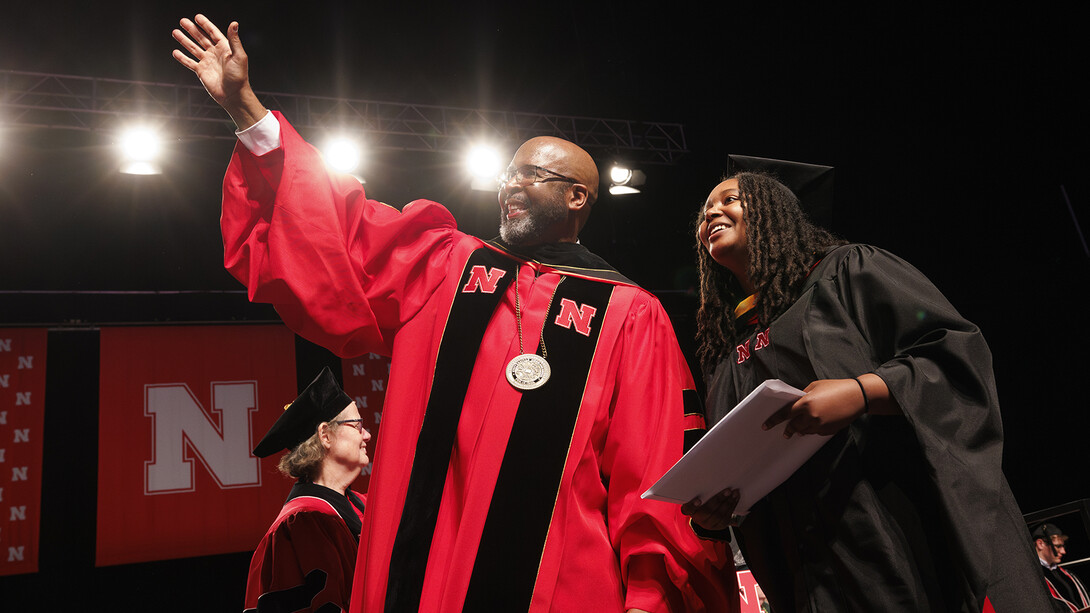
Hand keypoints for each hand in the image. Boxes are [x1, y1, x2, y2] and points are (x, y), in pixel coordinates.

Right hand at [172, 14, 263, 128]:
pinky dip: (182, 58)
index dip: (205, 24)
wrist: (233, 95)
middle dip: (192, 29)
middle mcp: (215, 53)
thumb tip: (234, 23)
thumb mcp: (238, 56)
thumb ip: (234, 40)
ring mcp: (207, 62)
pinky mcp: (201, 71)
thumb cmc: (239, 76)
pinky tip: (175, 52)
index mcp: (225, 48)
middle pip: (201, 38)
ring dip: (184, 40)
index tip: (197, 17)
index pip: (213, 32)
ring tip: (175, 32)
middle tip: (182, 21)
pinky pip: (189, 63)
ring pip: (193, 48)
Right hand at [681, 487, 739, 530]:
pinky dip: (732, 506)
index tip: (698, 500)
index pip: (688, 509)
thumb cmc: (701, 501)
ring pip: (719, 514)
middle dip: (719, 499)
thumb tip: (703, 475)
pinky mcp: (719, 526)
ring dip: (728, 502)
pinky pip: (726, 517)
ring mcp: (709, 524)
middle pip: (708, 511)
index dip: (693, 505)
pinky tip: (735, 498)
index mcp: (690, 511)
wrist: (706, 516)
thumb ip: (699, 490)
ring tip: (734, 493)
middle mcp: (698, 519)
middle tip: (727, 490)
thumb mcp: (696, 497)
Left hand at [762, 378, 865, 437]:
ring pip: (804, 431)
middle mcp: (811, 416)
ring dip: (800, 430)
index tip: (765, 426)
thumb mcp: (815, 386)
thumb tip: (795, 403)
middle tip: (784, 432)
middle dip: (787, 430)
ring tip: (797, 430)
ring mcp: (820, 425)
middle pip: (793, 426)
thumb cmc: (836, 388)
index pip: (785, 414)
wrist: (857, 397)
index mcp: (806, 403)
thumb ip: (803, 396)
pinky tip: (814, 426)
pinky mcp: (829, 430)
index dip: (773, 421)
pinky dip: (813, 430)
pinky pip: (816, 432)